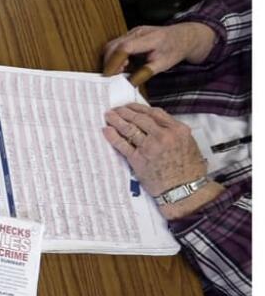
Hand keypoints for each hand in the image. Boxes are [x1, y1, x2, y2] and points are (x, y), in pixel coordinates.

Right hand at [102, 22, 216, 85]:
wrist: (184, 36)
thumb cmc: (175, 50)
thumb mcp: (162, 65)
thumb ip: (144, 74)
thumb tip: (128, 83)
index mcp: (149, 39)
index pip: (124, 48)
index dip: (114, 63)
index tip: (111, 76)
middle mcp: (138, 32)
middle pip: (113, 46)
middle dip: (109, 63)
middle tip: (114, 76)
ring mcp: (133, 32)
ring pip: (112, 45)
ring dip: (111, 59)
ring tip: (121, 70)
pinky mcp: (131, 34)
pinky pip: (116, 45)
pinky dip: (115, 56)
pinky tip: (124, 64)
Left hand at [102, 104, 222, 219]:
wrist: (184, 189)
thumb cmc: (189, 169)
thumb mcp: (189, 144)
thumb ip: (173, 132)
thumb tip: (156, 125)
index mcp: (177, 130)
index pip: (154, 113)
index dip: (140, 108)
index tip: (131, 106)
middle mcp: (163, 136)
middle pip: (140, 118)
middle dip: (125, 112)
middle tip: (116, 109)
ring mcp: (149, 147)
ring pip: (129, 129)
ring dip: (116, 120)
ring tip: (109, 116)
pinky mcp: (138, 159)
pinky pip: (122, 144)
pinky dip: (113, 136)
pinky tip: (106, 130)